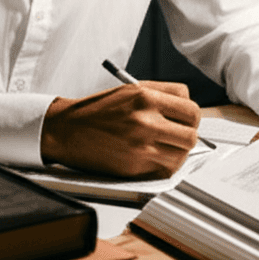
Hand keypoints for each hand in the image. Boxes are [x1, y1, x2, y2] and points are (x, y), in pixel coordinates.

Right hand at [41, 81, 201, 177]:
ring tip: (164, 146)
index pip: (191, 110)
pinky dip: (163, 165)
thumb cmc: (97, 110)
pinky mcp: (134, 167)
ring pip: (181, 155)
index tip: (186, 120)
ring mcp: (140, 147)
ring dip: (176, 152)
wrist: (66, 129)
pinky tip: (153, 156)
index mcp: (145, 97)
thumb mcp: (130, 90)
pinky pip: (165, 170)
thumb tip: (188, 107)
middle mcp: (145, 121)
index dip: (191, 116)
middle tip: (177, 134)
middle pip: (191, 135)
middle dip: (187, 135)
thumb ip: (163, 94)